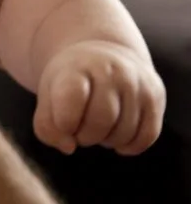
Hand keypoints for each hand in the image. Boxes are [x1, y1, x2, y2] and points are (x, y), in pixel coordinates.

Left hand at [33, 40, 164, 155]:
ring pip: (124, 133)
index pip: (72, 98)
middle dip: (85, 136)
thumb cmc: (71, 83)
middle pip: (100, 122)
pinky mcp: (155, 95)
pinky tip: (116, 136)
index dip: (64, 122)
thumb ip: (47, 128)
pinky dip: (129, 145)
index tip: (63, 122)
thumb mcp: (48, 98)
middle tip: (80, 128)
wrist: (104, 56)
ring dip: (106, 140)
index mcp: (78, 68)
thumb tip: (70, 147)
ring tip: (98, 125)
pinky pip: (146, 136)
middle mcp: (111, 70)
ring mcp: (137, 81)